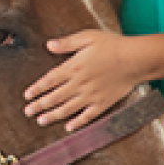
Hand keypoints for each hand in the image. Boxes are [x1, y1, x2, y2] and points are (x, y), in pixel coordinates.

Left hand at [24, 29, 140, 130]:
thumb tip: (49, 45)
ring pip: (67, 109)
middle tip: (28, 112)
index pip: (49, 80)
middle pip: (54, 97)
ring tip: (41, 121)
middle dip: (39, 106)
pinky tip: (69, 128)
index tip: (27, 96)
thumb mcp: (88, 36)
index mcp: (73, 67)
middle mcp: (79, 84)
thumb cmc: (113, 45)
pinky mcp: (103, 103)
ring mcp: (91, 96)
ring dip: (52, 116)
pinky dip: (77, 123)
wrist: (136, 59)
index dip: (37, 89)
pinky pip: (87, 116)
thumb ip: (67, 43)